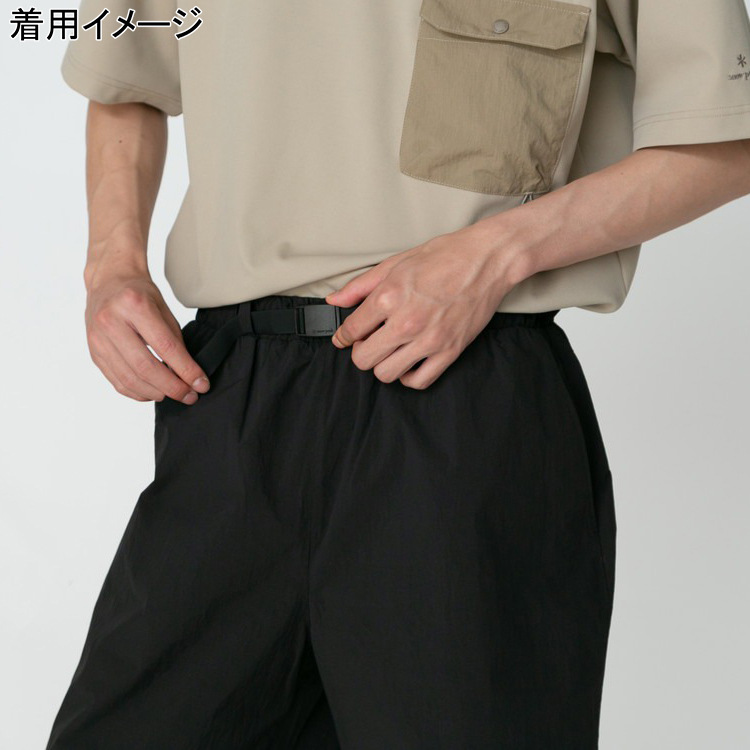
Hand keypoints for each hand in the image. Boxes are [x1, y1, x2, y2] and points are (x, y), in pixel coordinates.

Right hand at [84, 267, 209, 402]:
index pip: (165, 347)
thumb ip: (175, 341)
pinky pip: (117, 380)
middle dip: (172, 387)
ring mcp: (98, 338)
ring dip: (156, 393)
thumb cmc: (140, 294)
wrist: (109, 281)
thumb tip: (188, 375)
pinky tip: (154, 392)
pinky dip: (138, 392)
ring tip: (174, 395)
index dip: (186, 370)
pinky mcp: (94, 352)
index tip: (201, 384)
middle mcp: (111, 322)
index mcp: (134, 305)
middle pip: (145, 367)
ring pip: (130, 379)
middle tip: (190, 396)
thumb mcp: (164, 309)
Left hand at [325, 224, 523, 388]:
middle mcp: (406, 322)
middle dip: (361, 351)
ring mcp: (429, 340)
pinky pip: (418, 381)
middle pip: (363, 359)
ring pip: (386, 374)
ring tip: (390, 350)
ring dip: (383, 364)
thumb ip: (361, 285)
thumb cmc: (445, 256)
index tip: (345, 338)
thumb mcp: (396, 263)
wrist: (488, 259)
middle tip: (369, 341)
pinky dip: (408, 376)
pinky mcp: (449, 351)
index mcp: (389, 296)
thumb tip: (335, 300)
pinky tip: (408, 361)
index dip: (343, 336)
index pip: (350, 330)